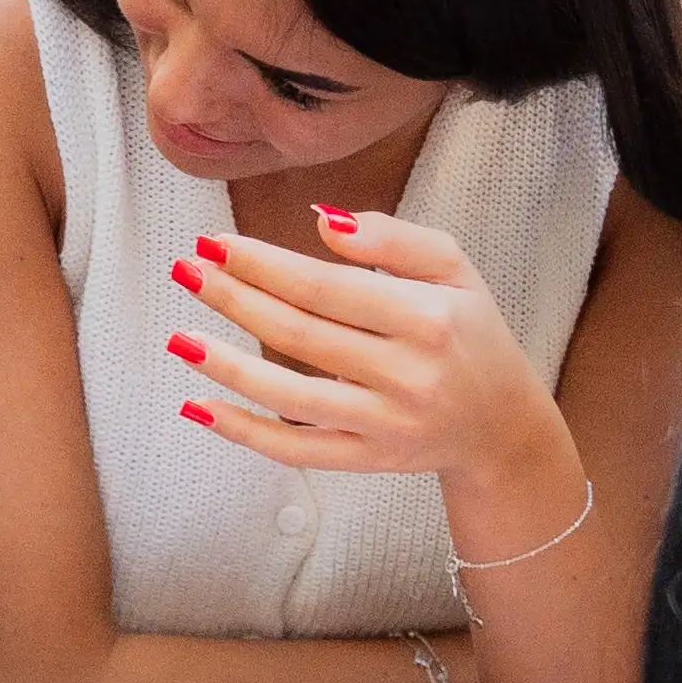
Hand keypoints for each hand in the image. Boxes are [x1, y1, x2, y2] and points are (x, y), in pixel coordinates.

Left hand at [170, 206, 565, 497]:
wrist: (502, 425)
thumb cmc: (469, 333)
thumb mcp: (453, 269)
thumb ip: (392, 238)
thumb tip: (321, 220)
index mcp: (426, 318)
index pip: (325, 287)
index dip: (263, 264)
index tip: (215, 242)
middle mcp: (406, 375)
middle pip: (299, 334)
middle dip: (234, 299)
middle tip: (187, 269)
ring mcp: (385, 425)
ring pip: (289, 396)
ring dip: (226, 367)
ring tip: (179, 337)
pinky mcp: (368, 461)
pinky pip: (295, 450)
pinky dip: (243, 431)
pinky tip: (200, 406)